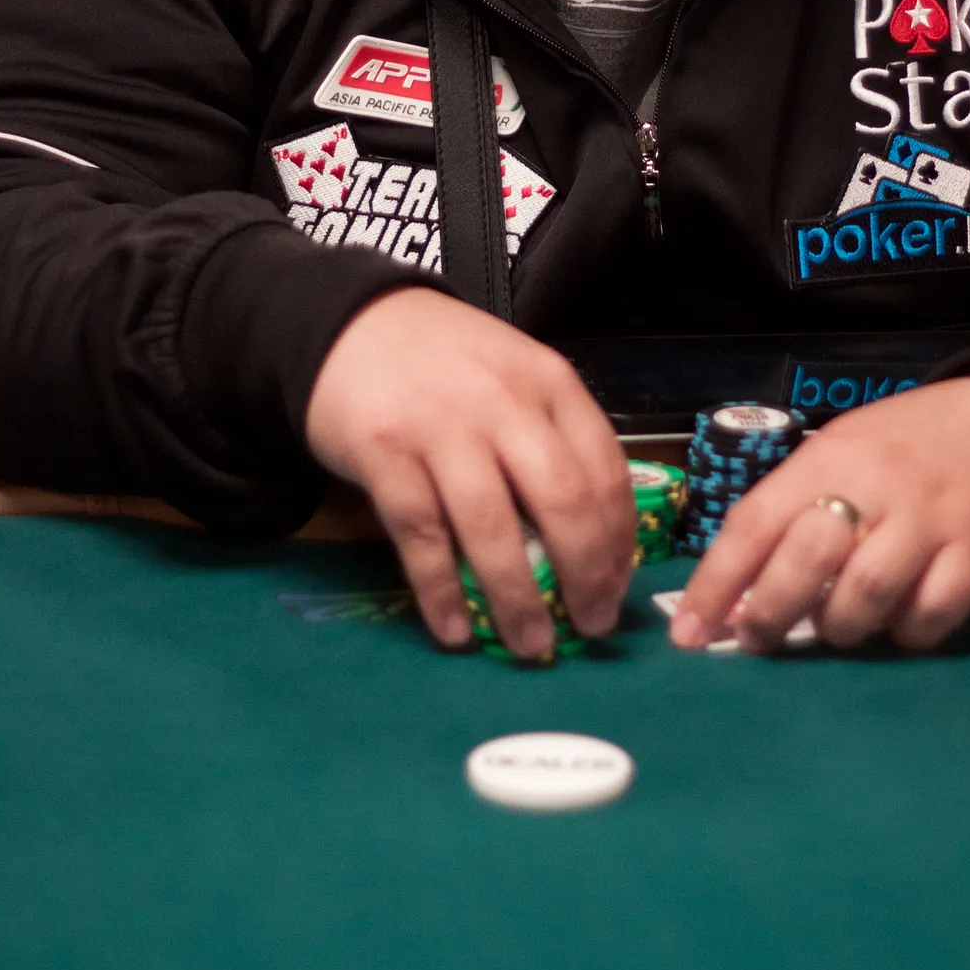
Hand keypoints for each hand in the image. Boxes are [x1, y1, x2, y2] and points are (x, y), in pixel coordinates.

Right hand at [305, 288, 634, 658]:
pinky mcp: (384, 451)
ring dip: (518, 600)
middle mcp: (503, 402)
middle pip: (562, 500)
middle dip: (586, 575)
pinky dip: (442, 591)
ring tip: (533, 647)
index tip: (618, 588)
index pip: (604, 468)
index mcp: (549, 382)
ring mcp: (442, 427)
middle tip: (591, 627)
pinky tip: (456, 629)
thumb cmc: (447, 362)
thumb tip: (593, 540)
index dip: (618, 539)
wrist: (351, 322)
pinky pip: (421, 535)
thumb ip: (551, 437)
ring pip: (493, 528)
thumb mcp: (515, 376)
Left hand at [670, 376, 969, 653]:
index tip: (687, 633)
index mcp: (830, 456)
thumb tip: (742, 586)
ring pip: (863, 596)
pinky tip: (900, 624)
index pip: (755, 522)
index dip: (715, 583)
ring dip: (839, 628)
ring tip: (837, 626)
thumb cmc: (913, 443)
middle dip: (770, 615)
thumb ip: (800, 506)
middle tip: (759, 639)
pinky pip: (930, 616)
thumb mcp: (847, 448)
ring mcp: (930, 520)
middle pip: (805, 563)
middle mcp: (876, 485)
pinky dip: (907, 634)